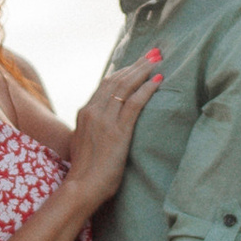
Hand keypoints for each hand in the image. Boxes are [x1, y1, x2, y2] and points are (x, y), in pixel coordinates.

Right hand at [66, 48, 165, 204]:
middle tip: (152, 53)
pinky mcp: (118, 131)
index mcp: (85, 113)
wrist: (82, 187)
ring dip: (143, 71)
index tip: (136, 62)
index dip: (124, 71)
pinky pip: (135, 103)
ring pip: (125, 87)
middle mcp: (93, 111)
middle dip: (136, 65)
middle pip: (117, 80)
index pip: (106, 84)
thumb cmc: (86, 171)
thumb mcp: (84, 142)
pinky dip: (147, 89)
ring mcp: (105, 120)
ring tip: (157, 60)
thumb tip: (103, 126)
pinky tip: (158, 81)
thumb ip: (92, 129)